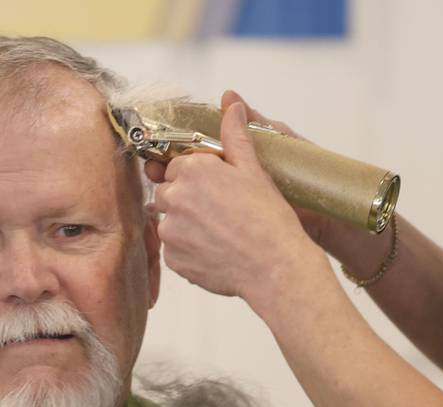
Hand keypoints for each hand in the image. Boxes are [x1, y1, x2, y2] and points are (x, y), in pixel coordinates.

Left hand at [148, 98, 323, 303]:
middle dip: (186, 200)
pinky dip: (188, 250)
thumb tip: (231, 104)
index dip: (196, 178)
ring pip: (169, 222)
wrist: (274, 266)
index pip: (177, 166)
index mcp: (192, 170)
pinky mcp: (172, 258)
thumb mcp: (253, 169)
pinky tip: (213, 250)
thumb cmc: (268, 217)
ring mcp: (170, 230)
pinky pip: (173, 249)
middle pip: (168, 194)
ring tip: (218, 233)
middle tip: (218, 212)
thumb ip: (234, 136)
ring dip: (186, 226)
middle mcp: (175, 197)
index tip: (215, 189)